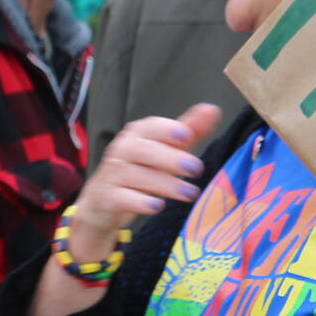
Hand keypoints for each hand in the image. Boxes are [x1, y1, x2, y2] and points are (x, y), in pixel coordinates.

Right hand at [65, 102, 223, 259]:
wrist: (103, 202)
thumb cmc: (141, 169)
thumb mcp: (165, 149)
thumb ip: (188, 131)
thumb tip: (212, 109)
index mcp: (137, 135)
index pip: (150, 127)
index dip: (167, 130)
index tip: (187, 136)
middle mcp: (122, 151)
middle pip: (144, 150)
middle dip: (170, 158)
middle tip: (196, 168)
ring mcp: (112, 174)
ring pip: (137, 175)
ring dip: (165, 184)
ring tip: (190, 193)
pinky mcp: (107, 198)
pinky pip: (122, 198)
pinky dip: (139, 202)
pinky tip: (157, 206)